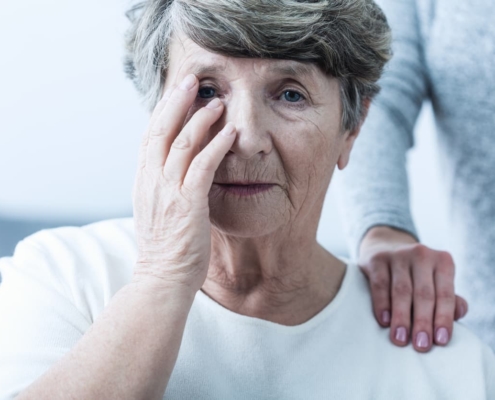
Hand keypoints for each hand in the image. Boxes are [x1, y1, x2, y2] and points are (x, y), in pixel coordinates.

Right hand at [132, 74, 235, 292]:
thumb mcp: (155, 211)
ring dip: (200, 119)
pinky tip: (230, 133)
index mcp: (143, 182)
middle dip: (176, 101)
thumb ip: (161, 187)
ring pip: (181, 143)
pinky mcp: (188, 204)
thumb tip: (172, 169)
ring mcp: (168, 191)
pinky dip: (217, 146)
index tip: (177, 92)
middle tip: (192, 79)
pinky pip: (202, 166)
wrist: (162, 280)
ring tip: (217, 101)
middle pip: (161, 130)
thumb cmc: (165, 249)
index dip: (163, 111)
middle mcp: (151, 181)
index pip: (150, 136)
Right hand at [359, 226, 467, 352]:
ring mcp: (398, 255)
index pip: (445, 294)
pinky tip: (384, 320)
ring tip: (400, 339)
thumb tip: (459, 314)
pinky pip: (380, 284)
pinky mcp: (377, 259)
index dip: (443, 318)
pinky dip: (382, 304)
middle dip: (423, 322)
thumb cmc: (416, 275)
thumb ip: (449, 298)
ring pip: (401, 290)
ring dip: (401, 317)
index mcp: (442, 261)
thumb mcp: (435, 281)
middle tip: (421, 345)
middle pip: (423, 293)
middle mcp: (421, 254)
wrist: (387, 247)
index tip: (440, 341)